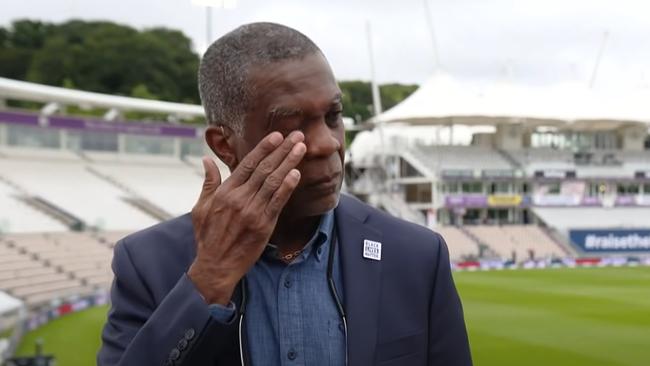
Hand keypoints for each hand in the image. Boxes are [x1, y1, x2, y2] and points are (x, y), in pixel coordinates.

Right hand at [188, 131, 305, 304]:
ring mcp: (253, 212)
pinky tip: (297, 174)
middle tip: (296, 135)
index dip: (264, 148)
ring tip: (301, 148)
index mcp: (225, 192)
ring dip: (289, 163)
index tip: (276, 135)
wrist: (216, 266)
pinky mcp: (264, 225)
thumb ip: (208, 183)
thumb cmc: (208, 237)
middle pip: (264, 168)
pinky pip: (278, 202)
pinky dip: (287, 187)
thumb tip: (206, 160)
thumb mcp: (201, 208)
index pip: (248, 164)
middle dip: (282, 150)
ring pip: (273, 182)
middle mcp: (240, 199)